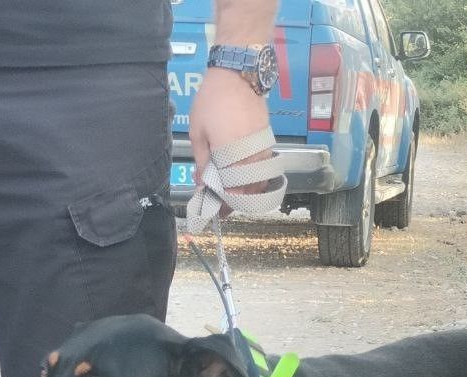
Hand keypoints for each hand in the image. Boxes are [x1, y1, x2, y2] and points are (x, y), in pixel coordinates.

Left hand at [188, 68, 272, 212]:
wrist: (238, 75)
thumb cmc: (212, 102)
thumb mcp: (198, 133)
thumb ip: (203, 162)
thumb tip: (203, 186)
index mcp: (230, 156)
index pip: (232, 193)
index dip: (224, 206)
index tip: (215, 212)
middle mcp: (250, 156)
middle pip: (248, 192)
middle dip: (236, 202)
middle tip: (223, 206)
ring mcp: (262, 149)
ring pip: (260, 182)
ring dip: (248, 192)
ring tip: (233, 193)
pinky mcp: (268, 141)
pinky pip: (265, 168)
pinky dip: (256, 177)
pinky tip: (244, 176)